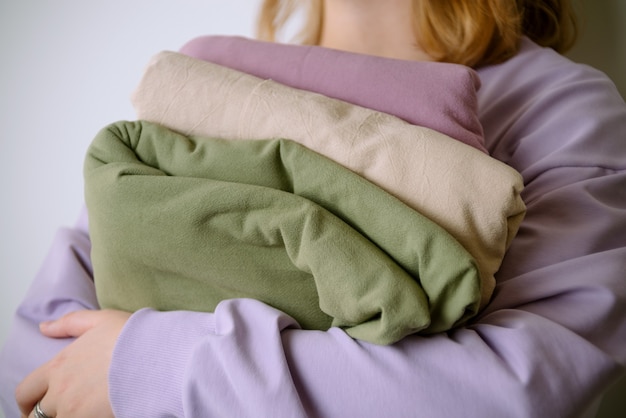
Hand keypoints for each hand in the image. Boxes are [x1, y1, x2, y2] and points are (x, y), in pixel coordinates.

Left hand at [15, 309, 130, 417]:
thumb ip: (69, 323)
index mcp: (58, 366)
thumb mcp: (100, 320)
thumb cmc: (132, 336)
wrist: (157, 356)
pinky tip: (96, 415)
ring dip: (65, 417)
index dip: (28, 401)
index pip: (26, 391)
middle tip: (56, 414)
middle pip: (35, 415)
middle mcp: (61, 392)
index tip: (35, 405)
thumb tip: (44, 327)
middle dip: (40, 416)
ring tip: (80, 412)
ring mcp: (74, 410)